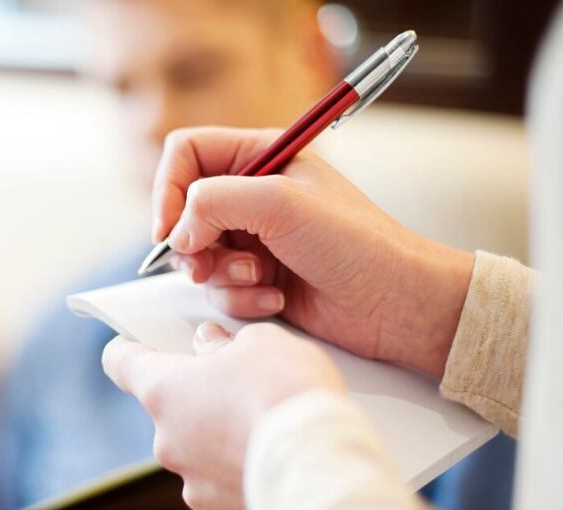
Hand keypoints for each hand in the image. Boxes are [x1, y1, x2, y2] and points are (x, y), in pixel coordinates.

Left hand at [103, 321, 343, 509]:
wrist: (325, 467)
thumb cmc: (288, 393)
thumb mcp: (261, 342)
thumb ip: (226, 342)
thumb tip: (211, 345)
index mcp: (164, 391)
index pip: (122, 363)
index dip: (127, 350)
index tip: (133, 346)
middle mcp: (168, 442)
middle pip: (171, 412)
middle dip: (201, 399)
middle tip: (242, 389)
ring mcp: (194, 486)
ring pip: (201, 454)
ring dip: (224, 441)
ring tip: (268, 431)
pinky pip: (228, 489)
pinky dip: (246, 476)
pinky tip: (277, 464)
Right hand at [153, 127, 473, 377]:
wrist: (395, 303)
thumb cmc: (356, 243)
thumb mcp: (280, 203)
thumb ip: (213, 201)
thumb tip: (175, 232)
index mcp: (261, 156)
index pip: (186, 153)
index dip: (167, 188)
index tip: (168, 228)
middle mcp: (252, 194)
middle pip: (182, 209)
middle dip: (192, 243)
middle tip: (207, 264)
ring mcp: (253, 238)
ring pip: (196, 255)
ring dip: (220, 275)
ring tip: (259, 280)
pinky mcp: (257, 278)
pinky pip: (219, 289)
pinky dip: (240, 298)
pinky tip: (276, 300)